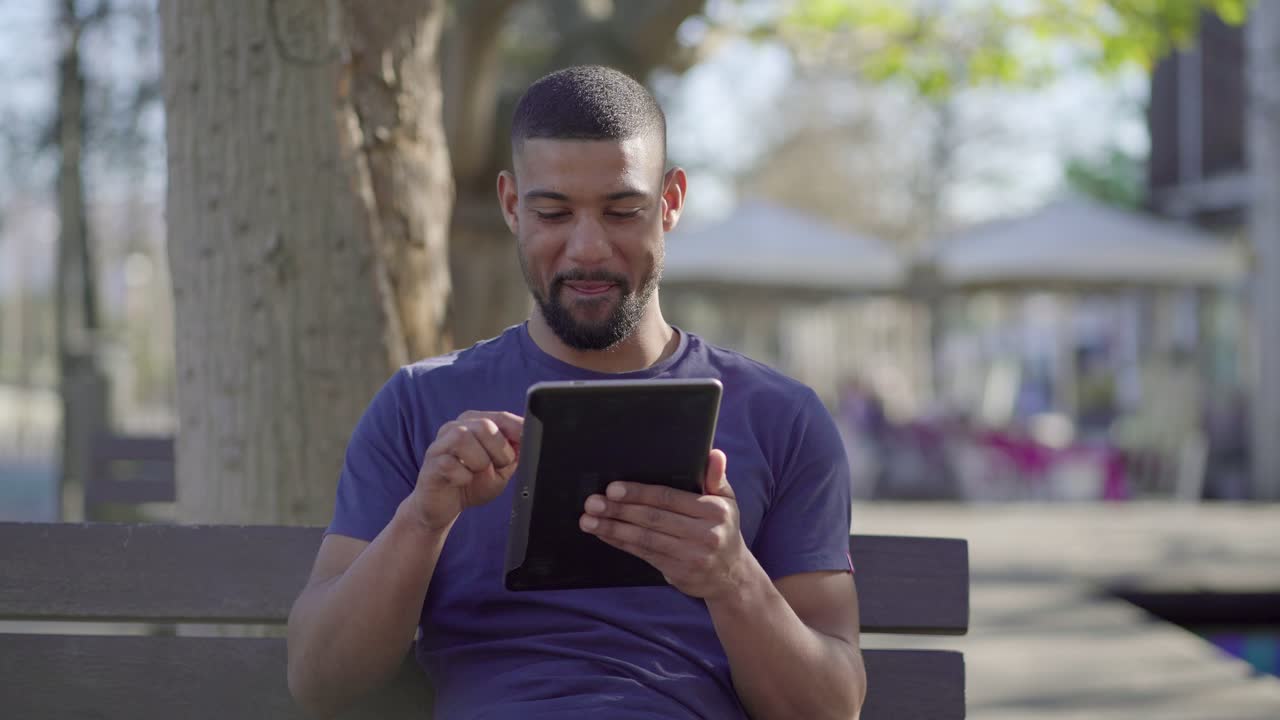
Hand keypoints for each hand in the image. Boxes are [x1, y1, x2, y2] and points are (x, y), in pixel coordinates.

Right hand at [403, 411, 522, 531]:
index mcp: (475, 423)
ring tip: (478, 472)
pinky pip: (449, 464)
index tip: (526, 446)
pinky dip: (463, 476)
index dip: (518, 431)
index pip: (502, 417)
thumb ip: (515, 452)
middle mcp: (455, 427)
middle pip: (485, 425)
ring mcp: (440, 444)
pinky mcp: (431, 463)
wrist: (444, 506)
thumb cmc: (473, 483)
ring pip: (463, 438)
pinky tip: (462, 481)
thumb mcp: (502, 468)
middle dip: (499, 450)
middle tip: (498, 466)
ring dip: (480, 461)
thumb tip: (529, 439)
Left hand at [579, 450, 751, 600]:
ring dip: (613, 528)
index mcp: (714, 511)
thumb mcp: (727, 501)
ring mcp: (690, 556)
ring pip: (644, 538)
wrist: (731, 576)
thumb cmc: (722, 529)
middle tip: (592, 502)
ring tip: (588, 520)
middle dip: (619, 510)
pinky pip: (643, 553)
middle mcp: (704, 534)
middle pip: (653, 518)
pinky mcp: (678, 572)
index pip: (669, 499)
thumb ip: (716, 477)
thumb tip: (714, 453)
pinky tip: (604, 534)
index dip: (639, 493)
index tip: (613, 488)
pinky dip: (620, 543)